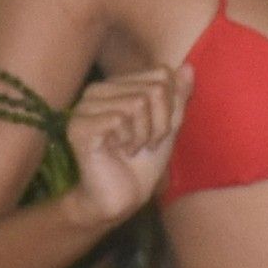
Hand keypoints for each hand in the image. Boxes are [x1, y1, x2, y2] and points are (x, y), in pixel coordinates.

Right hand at [59, 61, 184, 224]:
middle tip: (144, 144)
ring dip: (144, 134)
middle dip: (160, 123)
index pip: (162, 75)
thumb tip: (189, 66)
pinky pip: (120, 118)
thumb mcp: (168, 126)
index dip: (169, 108)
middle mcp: (97, 90)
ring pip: (138, 103)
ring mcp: (84, 107)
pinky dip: (129, 140)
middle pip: (154, 89)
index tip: (156, 132)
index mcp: (116, 85)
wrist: (121, 200)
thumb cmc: (142, 165)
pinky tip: (118, 152)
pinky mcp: (79, 126)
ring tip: (131, 148)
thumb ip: (177, 97)